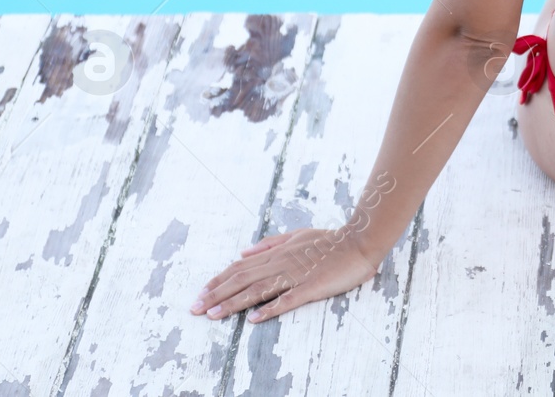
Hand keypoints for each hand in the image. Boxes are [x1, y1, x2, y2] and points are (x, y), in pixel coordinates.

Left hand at [190, 227, 380, 323]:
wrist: (359, 242)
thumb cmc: (330, 240)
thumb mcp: (297, 235)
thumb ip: (270, 244)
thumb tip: (244, 253)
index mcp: (277, 252)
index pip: (241, 267)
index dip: (219, 280)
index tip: (201, 293)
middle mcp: (281, 263)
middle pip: (242, 279)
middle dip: (216, 294)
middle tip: (196, 308)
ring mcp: (296, 275)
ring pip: (258, 290)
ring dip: (234, 303)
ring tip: (214, 315)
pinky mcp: (311, 287)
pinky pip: (287, 299)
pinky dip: (269, 309)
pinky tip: (254, 319)